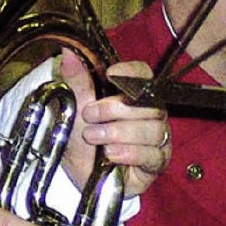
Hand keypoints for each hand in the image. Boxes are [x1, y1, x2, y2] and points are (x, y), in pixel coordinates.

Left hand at [60, 50, 170, 195]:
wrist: (81, 175)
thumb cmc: (81, 138)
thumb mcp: (76, 107)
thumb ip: (76, 79)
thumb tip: (68, 51)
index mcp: (131, 94)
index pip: (143, 74)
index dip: (130, 73)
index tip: (109, 75)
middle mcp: (149, 112)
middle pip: (149, 102)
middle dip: (115, 109)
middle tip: (89, 115)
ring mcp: (156, 137)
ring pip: (152, 128)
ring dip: (118, 133)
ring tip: (94, 137)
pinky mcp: (157, 162)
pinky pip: (153, 154)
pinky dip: (129, 153)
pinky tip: (111, 154)